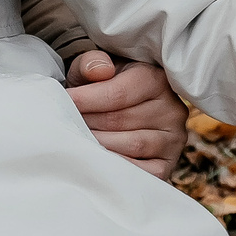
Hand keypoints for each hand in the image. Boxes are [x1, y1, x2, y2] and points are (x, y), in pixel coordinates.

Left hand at [65, 52, 189, 177]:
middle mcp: (171, 110)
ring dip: (97, 144)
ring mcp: (173, 140)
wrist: (112, 112)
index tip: (63, 102)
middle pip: (119, 120)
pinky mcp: (166, 165)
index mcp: (156, 80)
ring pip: (130, 145)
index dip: (85, 100)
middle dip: (87, 122)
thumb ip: (91, 62)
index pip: (118, 93)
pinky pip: (141, 172)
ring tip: (77, 139)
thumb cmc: (100, 88)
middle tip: (65, 123)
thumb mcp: (92, 69)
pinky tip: (96, 160)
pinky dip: (116, 167)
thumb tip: (100, 70)